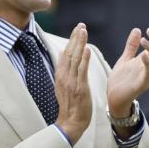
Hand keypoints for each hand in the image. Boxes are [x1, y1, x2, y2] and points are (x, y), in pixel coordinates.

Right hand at [54, 24, 92, 144]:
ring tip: (83, 31)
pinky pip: (82, 71)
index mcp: (60, 76)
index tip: (76, 30)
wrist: (70, 123)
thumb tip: (64, 56)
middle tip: (81, 25)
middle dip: (75, 38)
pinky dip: (84, 59)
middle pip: (68, 53)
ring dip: (79, 44)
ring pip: (74, 59)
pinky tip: (87, 49)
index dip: (70, 41)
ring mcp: (71, 82)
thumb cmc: (70, 107)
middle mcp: (64, 77)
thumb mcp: (63, 87)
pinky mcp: (79, 88)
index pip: (65, 55)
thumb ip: (64, 72)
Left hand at [107, 22, 148, 117]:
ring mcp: (147, 76)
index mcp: (145, 60)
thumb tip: (137, 29)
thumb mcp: (124, 60)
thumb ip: (131, 46)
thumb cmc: (120, 80)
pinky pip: (148, 74)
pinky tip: (143, 56)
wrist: (113, 98)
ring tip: (144, 40)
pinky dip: (148, 64)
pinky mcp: (142, 85)